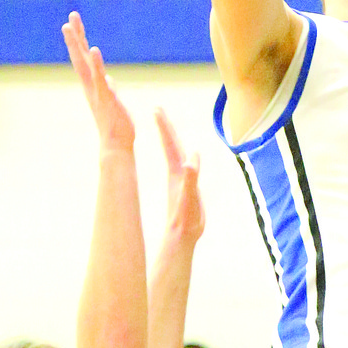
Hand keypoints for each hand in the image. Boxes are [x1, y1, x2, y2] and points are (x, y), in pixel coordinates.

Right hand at [63, 11, 135, 152]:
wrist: (116, 146)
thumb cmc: (116, 126)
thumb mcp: (112, 101)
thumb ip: (107, 88)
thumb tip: (106, 79)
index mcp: (93, 86)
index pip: (84, 60)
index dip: (79, 42)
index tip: (74, 25)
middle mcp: (91, 86)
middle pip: (79, 57)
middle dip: (74, 36)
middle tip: (70, 16)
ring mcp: (97, 91)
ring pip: (84, 64)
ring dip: (77, 44)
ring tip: (70, 26)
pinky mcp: (106, 97)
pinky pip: (99, 77)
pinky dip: (96, 63)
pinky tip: (94, 49)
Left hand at [155, 109, 203, 247]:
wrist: (181, 237)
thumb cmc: (186, 219)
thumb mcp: (189, 198)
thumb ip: (190, 179)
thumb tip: (191, 159)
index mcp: (177, 173)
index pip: (170, 145)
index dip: (165, 127)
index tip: (157, 109)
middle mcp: (177, 174)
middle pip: (171, 146)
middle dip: (166, 128)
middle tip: (158, 109)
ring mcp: (179, 181)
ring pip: (175, 156)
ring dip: (171, 141)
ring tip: (167, 127)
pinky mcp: (183, 189)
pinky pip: (182, 168)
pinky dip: (184, 159)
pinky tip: (186, 159)